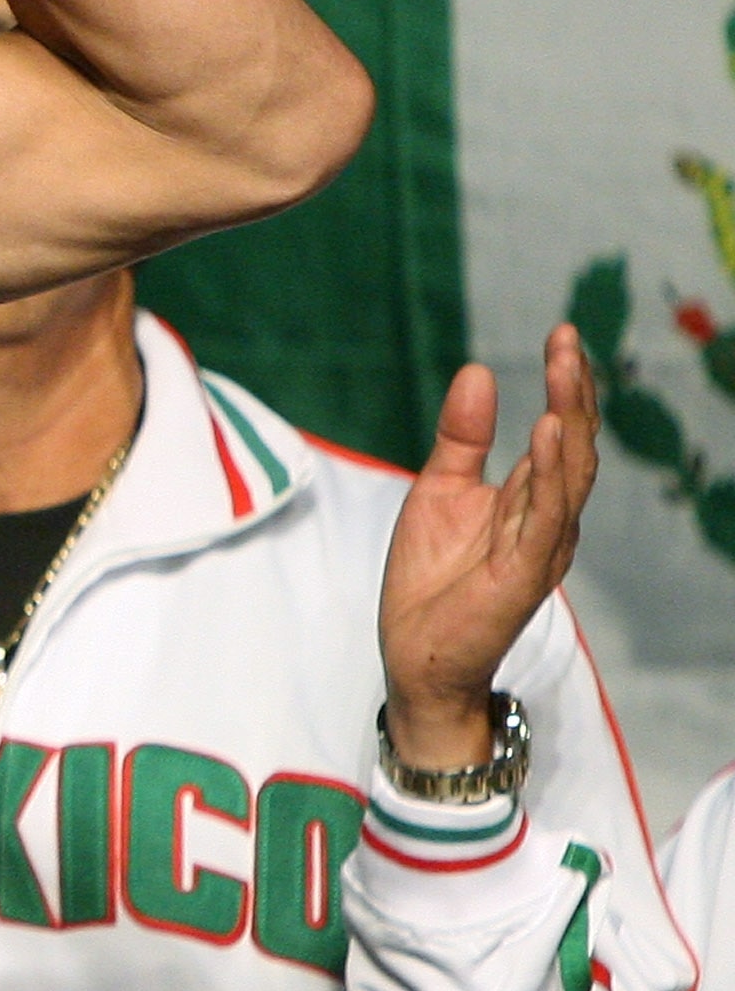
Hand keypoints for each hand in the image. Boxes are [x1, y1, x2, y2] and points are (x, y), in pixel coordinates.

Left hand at [378, 324, 599, 770]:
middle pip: (574, 445)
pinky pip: (546, 518)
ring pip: (569, 475)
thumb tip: (478, 372)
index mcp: (529, 498)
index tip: (561, 335)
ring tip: (565, 371)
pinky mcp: (523, 573)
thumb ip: (461, 437)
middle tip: (566, 340)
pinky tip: (550, 433)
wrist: (416, 655)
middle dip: (573, 391)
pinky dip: (552, 475)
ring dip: (570, 420)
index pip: (560, 431)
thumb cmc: (430, 580)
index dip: (564, 385)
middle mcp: (547, 519)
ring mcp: (541, 546)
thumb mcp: (437, 492)